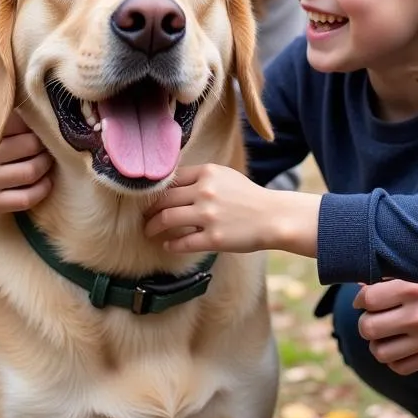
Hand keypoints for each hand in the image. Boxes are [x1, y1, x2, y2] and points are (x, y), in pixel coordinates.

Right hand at [0, 111, 52, 224]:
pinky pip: (28, 197)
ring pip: (33, 170)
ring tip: (46, 162)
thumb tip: (42, 117)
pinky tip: (44, 182)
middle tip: (47, 147)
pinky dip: (43, 189)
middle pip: (32, 144)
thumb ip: (4, 122)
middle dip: (44, 146)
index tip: (40, 130)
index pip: (22, 121)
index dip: (36, 126)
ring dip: (46, 166)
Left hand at [144, 164, 316, 254]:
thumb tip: (173, 186)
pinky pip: (182, 242)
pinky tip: (168, 244)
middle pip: (164, 200)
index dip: (156, 192)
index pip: (171, 180)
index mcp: (207, 173)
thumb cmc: (249, 197)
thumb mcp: (225, 176)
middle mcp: (205, 192)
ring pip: (167, 219)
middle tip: (144, 218)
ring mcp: (208, 215)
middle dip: (149, 211)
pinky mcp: (213, 238)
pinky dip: (171, 244)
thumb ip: (201, 178)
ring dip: (153, 227)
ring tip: (150, 231)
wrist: (273, 217)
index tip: (149, 200)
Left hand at [353, 280, 417, 374]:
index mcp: (411, 288)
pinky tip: (397, 343)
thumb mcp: (412, 271)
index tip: (365, 299)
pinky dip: (392, 358)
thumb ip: (383, 277)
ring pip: (380, 353)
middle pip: (368, 328)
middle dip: (365, 322)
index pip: (367, 300)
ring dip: (376, 343)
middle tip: (373, 316)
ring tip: (383, 332)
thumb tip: (356, 286)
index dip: (360, 300)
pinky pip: (399, 367)